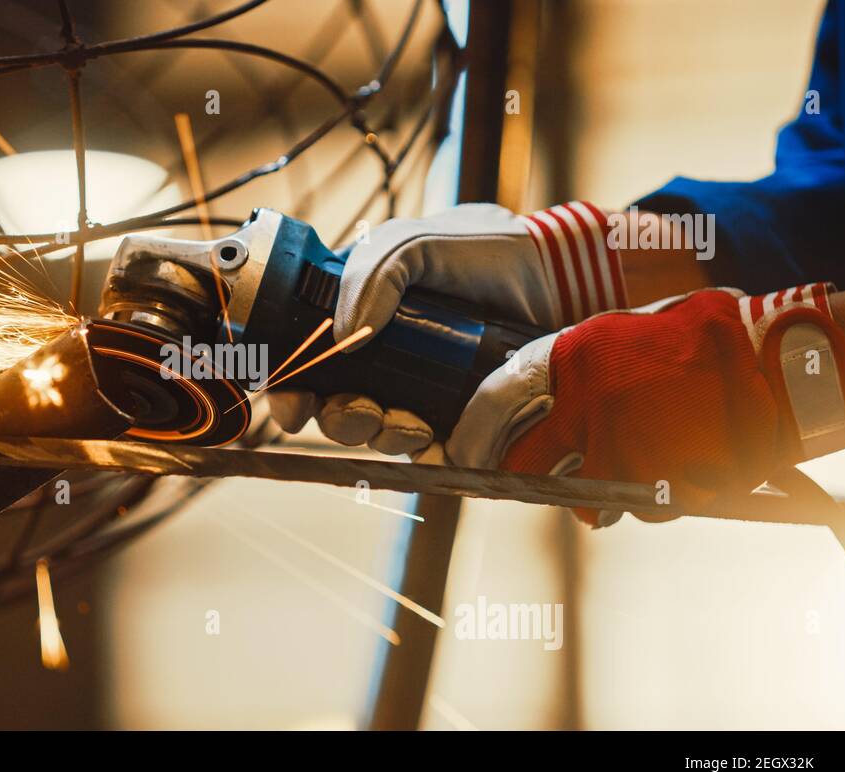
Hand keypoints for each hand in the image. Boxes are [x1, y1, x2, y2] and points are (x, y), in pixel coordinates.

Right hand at [270, 202, 624, 454]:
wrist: (551, 275)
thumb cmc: (480, 252)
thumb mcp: (412, 244)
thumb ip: (369, 275)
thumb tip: (343, 337)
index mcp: (358, 323)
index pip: (308, 366)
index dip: (293, 390)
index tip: (293, 400)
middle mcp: (381, 364)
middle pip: (334, 411)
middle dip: (336, 419)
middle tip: (359, 407)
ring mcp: (417, 395)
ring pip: (372, 435)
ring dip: (374, 432)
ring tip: (400, 417)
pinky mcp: (455, 421)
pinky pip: (422, 453)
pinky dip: (415, 449)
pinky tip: (427, 430)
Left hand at [446, 284, 844, 524]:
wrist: (777, 361)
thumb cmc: (706, 336)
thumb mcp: (623, 332)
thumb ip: (578, 367)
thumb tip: (543, 399)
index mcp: (570, 360)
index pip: (493, 402)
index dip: (471, 434)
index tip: (458, 454)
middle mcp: (584, 411)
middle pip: (526, 466)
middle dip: (524, 480)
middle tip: (533, 483)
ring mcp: (620, 454)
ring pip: (589, 498)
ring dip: (609, 491)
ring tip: (650, 459)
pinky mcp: (656, 489)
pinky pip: (642, 509)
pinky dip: (657, 498)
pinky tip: (683, 466)